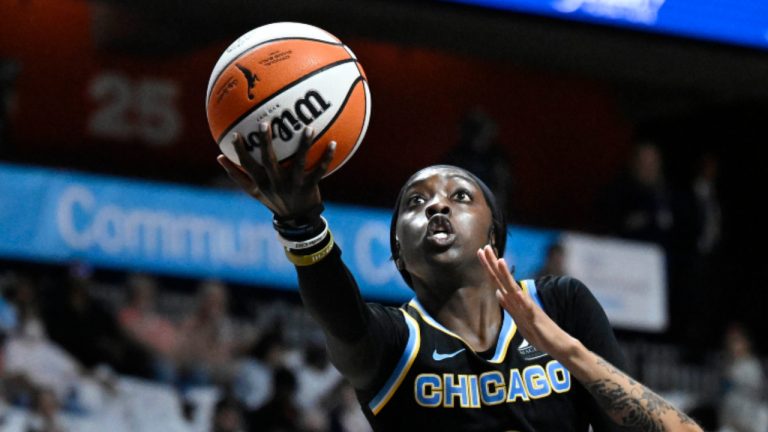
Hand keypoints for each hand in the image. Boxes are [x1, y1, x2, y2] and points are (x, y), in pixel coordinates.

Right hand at [216, 123, 335, 218]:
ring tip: (308, 128)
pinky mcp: (310, 187)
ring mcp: (294, 185)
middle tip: (264, 123)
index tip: (236, 134)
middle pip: (269, 161)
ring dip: (304, 145)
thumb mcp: (254, 191)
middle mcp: (276, 183)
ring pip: (299, 163)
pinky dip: (327, 157)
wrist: (296, 219)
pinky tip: (333, 143)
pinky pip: (320, 170)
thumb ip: (237, 175)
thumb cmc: (273, 199)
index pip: (247, 165)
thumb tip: (218, 157)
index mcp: (261, 183)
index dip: (241, 151)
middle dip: (266, 143)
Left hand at [477, 245, 575, 357]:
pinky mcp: (535, 318)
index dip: (488, 267)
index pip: (498, 281)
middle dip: (493, 264)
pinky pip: (528, 308)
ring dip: (507, 275)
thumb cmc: (537, 331)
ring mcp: (527, 307)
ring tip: (499, 261)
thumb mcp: (518, 318)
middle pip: (503, 280)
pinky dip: (522, 300)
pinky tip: (517, 292)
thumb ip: (508, 305)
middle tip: (485, 247)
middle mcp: (520, 300)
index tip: (480, 252)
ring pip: (514, 289)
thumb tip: (498, 294)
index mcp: (514, 300)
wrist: (557, 343)